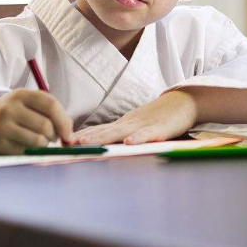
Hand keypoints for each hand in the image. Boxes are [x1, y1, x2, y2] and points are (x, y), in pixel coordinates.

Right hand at [0, 89, 73, 153]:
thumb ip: (50, 112)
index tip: (69, 133)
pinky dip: (33, 151)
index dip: (64, 120)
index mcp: (21, 94)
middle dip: (55, 135)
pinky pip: (27, 152)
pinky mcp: (0, 144)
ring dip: (45, 144)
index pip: (50, 105)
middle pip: (45, 125)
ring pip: (38, 141)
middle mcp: (10, 109)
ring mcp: (3, 127)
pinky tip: (27, 144)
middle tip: (53, 137)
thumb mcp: (29, 102)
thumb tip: (69, 135)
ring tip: (41, 140)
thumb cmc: (16, 111)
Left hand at [73, 90, 197, 145]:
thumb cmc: (160, 117)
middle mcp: (130, 123)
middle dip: (85, 138)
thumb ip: (121, 133)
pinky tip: (129, 143)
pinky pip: (148, 134)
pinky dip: (138, 138)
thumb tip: (100, 141)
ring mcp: (144, 125)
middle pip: (104, 131)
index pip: (99, 130)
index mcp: (124, 124)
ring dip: (102, 138)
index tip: (63, 142)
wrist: (184, 102)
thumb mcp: (137, 125)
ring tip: (86, 143)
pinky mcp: (160, 129)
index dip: (82, 136)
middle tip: (66, 143)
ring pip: (120, 132)